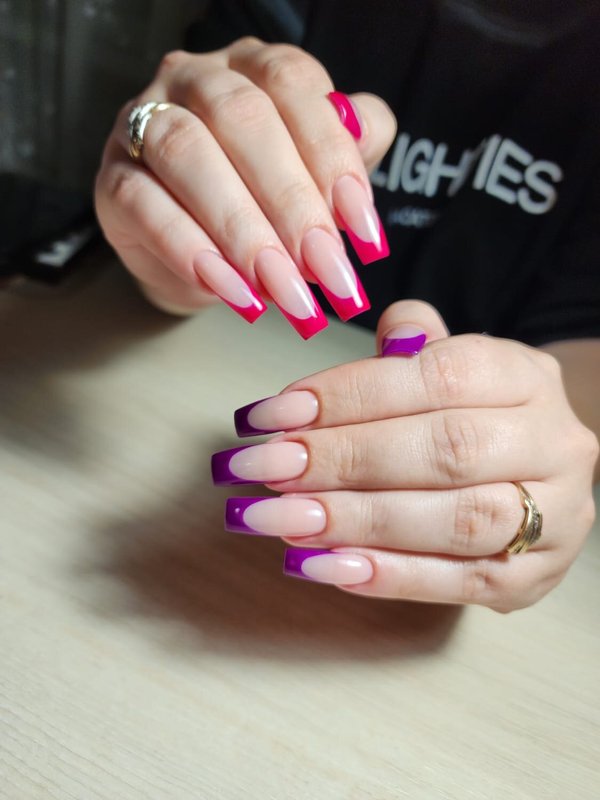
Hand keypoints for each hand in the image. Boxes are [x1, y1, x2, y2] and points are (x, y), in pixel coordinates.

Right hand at [94, 39, 395, 335]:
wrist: (200, 254)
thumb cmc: (262, 200)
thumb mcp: (314, 173)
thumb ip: (349, 148)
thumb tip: (369, 133)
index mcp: (252, 67)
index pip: (294, 87)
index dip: (332, 156)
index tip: (363, 229)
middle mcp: (195, 81)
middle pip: (243, 119)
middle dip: (292, 203)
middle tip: (325, 269)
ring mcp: (144, 124)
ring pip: (189, 155)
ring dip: (243, 229)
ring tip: (282, 288)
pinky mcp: (114, 180)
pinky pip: (146, 206)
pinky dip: (193, 251)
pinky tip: (233, 290)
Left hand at [213, 300, 598, 611]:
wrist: (543, 475)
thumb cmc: (473, 416)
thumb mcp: (452, 366)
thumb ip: (410, 349)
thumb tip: (377, 345)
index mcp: (526, 377)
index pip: (439, 376)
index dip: (350, 393)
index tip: (274, 413)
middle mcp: (553, 443)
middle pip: (446, 450)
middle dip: (344, 459)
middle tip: (264, 468)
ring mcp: (555, 517)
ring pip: (456, 520)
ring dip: (357, 521)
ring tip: (280, 519)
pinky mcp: (533, 579)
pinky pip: (459, 582)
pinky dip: (387, 576)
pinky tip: (322, 564)